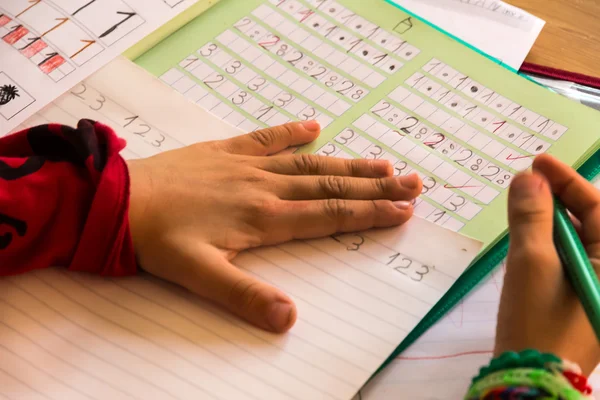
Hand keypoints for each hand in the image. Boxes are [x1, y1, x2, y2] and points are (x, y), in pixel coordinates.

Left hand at [127, 121, 421, 333]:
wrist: (118, 200)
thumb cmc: (158, 240)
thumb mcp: (199, 276)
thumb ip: (245, 296)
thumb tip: (289, 319)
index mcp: (263, 218)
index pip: (329, 216)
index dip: (370, 213)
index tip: (404, 211)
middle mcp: (264, 188)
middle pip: (330, 186)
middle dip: (375, 186)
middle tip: (413, 182)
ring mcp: (246, 166)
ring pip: (308, 163)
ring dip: (348, 162)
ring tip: (383, 162)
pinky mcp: (224, 151)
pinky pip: (265, 137)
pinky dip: (290, 131)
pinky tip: (313, 126)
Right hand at [496, 154, 599, 374]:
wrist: (529, 377)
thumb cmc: (537, 319)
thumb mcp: (532, 262)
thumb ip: (531, 216)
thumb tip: (527, 177)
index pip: (598, 208)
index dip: (567, 180)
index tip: (537, 161)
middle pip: (589, 222)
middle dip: (558, 197)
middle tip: (527, 180)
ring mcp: (593, 286)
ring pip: (575, 240)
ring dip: (549, 219)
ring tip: (521, 203)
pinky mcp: (575, 297)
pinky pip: (564, 258)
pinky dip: (545, 242)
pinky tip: (524, 236)